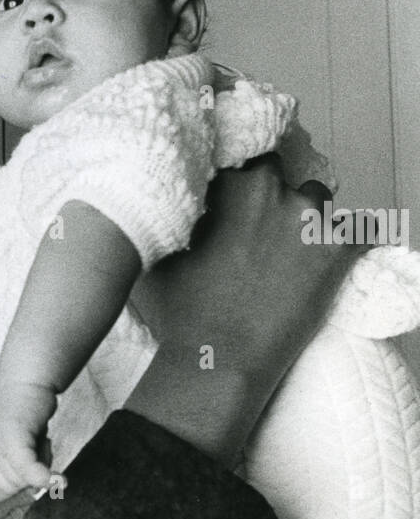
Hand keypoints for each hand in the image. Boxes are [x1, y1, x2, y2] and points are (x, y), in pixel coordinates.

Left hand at [0, 379, 55, 503]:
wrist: (28, 373)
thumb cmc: (26, 404)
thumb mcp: (15, 436)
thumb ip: (19, 461)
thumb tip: (37, 485)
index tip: (20, 479)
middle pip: (7, 486)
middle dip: (28, 476)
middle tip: (39, 448)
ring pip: (20, 480)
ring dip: (40, 466)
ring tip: (43, 441)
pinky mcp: (13, 438)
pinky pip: (27, 470)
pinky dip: (43, 478)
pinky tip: (59, 479)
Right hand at [127, 157, 363, 462]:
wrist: (218, 361)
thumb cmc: (180, 313)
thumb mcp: (155, 252)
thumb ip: (166, 215)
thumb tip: (160, 203)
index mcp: (226, 185)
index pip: (240, 157)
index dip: (237, 177)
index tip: (236, 199)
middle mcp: (271, 191)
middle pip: (280, 174)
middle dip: (271, 196)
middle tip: (259, 233)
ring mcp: (309, 219)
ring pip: (318, 200)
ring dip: (306, 219)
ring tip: (289, 254)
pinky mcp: (339, 251)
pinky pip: (364, 231)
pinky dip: (350, 242)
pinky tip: (332, 260)